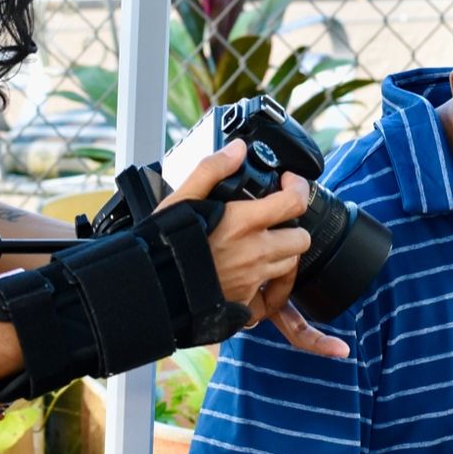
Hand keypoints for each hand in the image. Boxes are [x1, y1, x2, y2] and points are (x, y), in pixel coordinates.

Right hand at [160, 145, 348, 358]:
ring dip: (284, 253)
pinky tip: (259, 277)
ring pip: (290, 265)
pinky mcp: (245, 304)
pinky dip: (272, 287)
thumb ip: (212, 169)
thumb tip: (237, 150)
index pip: (294, 202)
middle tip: (277, 219)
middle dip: (294, 226)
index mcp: (244, 223)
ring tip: (265, 245)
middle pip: (301, 239)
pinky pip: (272, 297)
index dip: (298, 187)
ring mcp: (252, 281)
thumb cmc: (162, 245)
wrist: (151, 290)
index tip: (289, 183)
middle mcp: (255, 253)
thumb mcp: (181, 198)